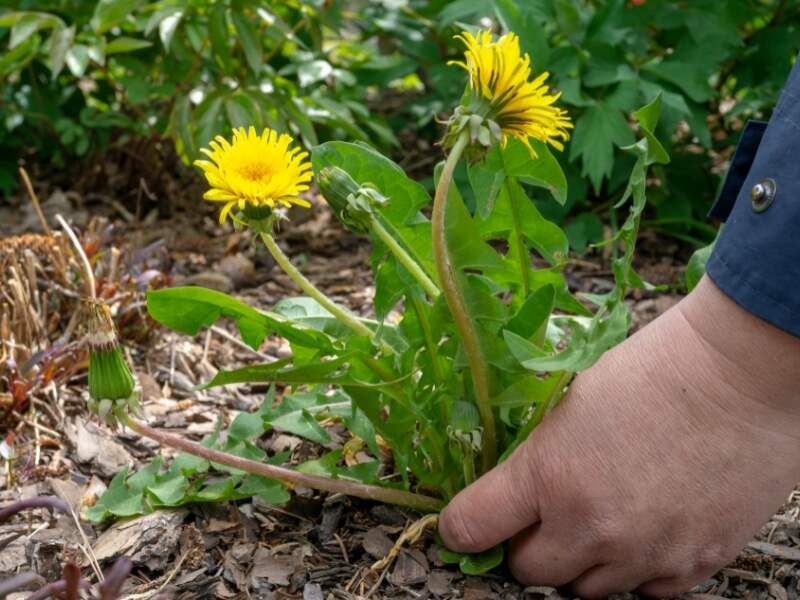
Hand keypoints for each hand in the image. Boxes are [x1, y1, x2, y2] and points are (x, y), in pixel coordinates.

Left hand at [439, 276, 799, 597]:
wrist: (738, 377)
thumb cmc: (652, 372)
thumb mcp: (569, 404)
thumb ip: (536, 459)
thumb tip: (514, 489)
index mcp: (549, 475)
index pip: (472, 526)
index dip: (462, 527)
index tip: (465, 524)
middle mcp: (591, 527)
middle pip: (529, 571)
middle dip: (529, 545)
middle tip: (545, 516)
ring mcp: (644, 553)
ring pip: (587, 589)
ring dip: (583, 560)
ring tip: (603, 516)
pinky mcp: (693, 564)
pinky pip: (645, 592)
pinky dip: (636, 570)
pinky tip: (646, 529)